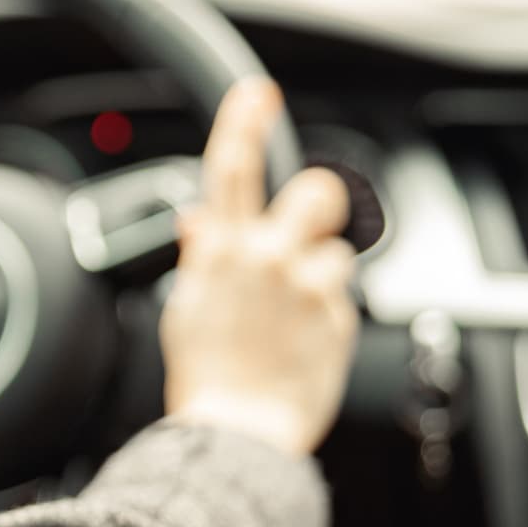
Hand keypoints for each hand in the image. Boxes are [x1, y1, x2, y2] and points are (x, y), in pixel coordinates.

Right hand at [160, 78, 358, 455]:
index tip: (257, 95)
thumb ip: (201, 257)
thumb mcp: (185, 308)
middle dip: (319, 202)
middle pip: (315, 192)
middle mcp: (266, 258)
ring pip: (334, 253)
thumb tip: (200, 222)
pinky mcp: (339, 318)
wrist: (235, 431)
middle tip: (309, 225)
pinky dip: (326, 318)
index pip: (232, 168)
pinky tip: (302, 345)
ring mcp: (306, 287)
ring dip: (320, 277)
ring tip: (296, 316)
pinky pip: (342, 301)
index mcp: (221, 251)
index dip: (244, 123)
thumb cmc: (205, 376)